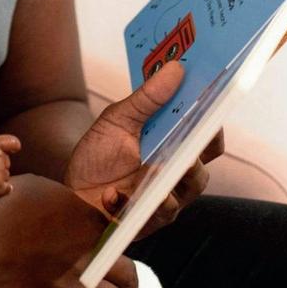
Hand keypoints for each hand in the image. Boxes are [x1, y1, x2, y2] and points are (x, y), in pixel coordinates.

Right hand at [0, 173, 141, 287]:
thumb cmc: (11, 201)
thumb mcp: (48, 189)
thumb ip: (72, 205)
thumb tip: (76, 211)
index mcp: (91, 224)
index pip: (122, 237)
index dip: (120, 244)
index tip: (117, 248)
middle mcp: (91, 257)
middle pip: (127, 274)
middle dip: (131, 280)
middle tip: (131, 284)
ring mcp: (74, 284)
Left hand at [63, 60, 224, 237]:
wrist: (72, 189)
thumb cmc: (100, 153)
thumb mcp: (118, 119)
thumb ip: (147, 98)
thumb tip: (176, 67)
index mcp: (176, 144)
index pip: (208, 135)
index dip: (213, 120)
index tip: (212, 100)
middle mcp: (179, 172)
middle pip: (203, 163)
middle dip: (197, 149)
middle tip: (187, 137)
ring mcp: (168, 197)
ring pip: (187, 188)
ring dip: (171, 177)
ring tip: (154, 167)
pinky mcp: (150, 220)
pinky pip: (156, 213)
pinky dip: (134, 202)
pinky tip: (114, 194)